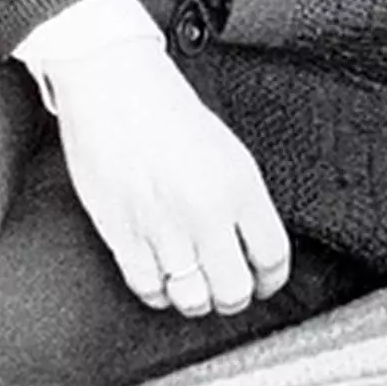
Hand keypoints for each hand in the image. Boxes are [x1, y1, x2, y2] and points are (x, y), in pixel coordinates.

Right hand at [48, 37, 290, 317]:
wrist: (114, 87)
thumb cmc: (167, 109)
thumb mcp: (226, 148)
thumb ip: (241, 199)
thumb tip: (251, 244)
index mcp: (239, 184)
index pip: (272, 255)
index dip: (272, 279)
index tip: (265, 282)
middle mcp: (205, 211)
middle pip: (233, 290)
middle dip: (234, 296)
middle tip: (228, 288)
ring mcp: (163, 227)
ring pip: (192, 299)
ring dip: (196, 299)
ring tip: (195, 284)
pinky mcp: (122, 235)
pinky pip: (149, 290)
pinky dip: (159, 292)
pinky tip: (162, 277)